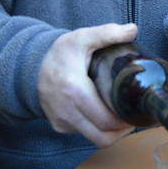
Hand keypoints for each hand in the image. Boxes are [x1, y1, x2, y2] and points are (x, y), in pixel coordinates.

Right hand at [38, 22, 137, 146]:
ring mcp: (61, 121)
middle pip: (103, 136)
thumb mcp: (82, 38)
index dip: (126, 121)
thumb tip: (132, 29)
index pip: (106, 120)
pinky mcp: (59, 125)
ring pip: (95, 139)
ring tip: (124, 118)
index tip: (137, 111)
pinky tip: (107, 115)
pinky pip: (84, 133)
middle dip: (123, 129)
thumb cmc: (59, 53)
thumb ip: (107, 33)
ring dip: (112, 133)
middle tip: (135, 116)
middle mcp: (66, 111)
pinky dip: (98, 129)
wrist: (30, 66)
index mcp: (74, 90)